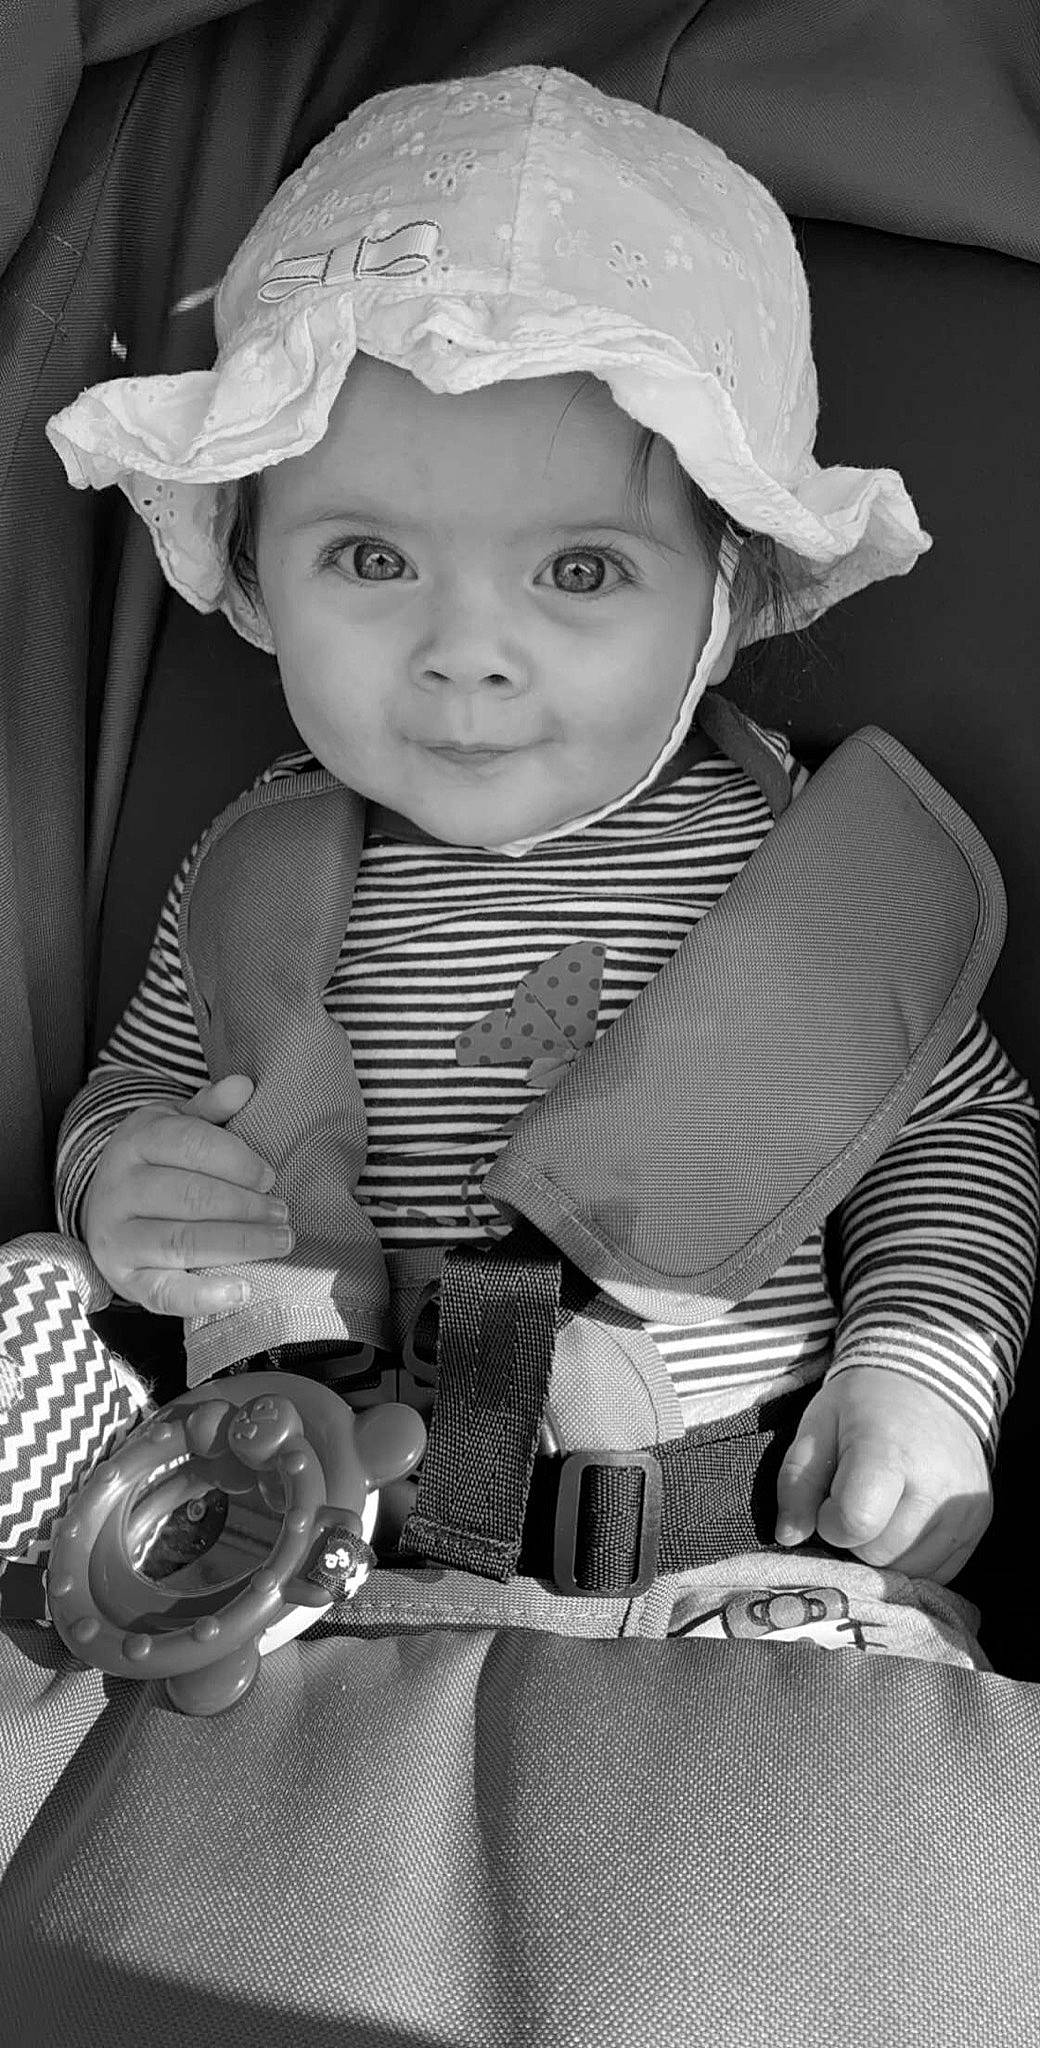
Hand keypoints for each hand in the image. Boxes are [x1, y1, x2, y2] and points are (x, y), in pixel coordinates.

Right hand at [82, 1074, 292, 1317]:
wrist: (104, 1210)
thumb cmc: (157, 1163)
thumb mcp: (175, 1125)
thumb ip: (210, 1109)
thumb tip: (244, 1086)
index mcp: (136, 1142)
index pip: (189, 1144)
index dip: (237, 1161)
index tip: (271, 1177)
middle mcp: (119, 1189)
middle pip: (190, 1195)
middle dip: (246, 1206)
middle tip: (284, 1214)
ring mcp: (118, 1238)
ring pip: (182, 1242)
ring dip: (239, 1244)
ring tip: (279, 1242)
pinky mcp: (126, 1280)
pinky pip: (164, 1294)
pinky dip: (204, 1296)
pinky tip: (242, 1290)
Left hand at [775, 1366, 991, 1583]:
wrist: (931, 1381)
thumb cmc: (863, 1405)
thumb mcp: (816, 1427)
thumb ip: (795, 1484)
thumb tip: (788, 1537)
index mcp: (889, 1450)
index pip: (856, 1521)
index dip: (831, 1520)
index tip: (830, 1499)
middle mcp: (936, 1483)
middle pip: (880, 1553)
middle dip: (857, 1537)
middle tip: (858, 1500)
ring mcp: (964, 1505)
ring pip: (910, 1570)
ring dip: (885, 1550)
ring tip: (884, 1508)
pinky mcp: (981, 1521)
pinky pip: (939, 1571)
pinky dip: (914, 1556)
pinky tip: (906, 1521)